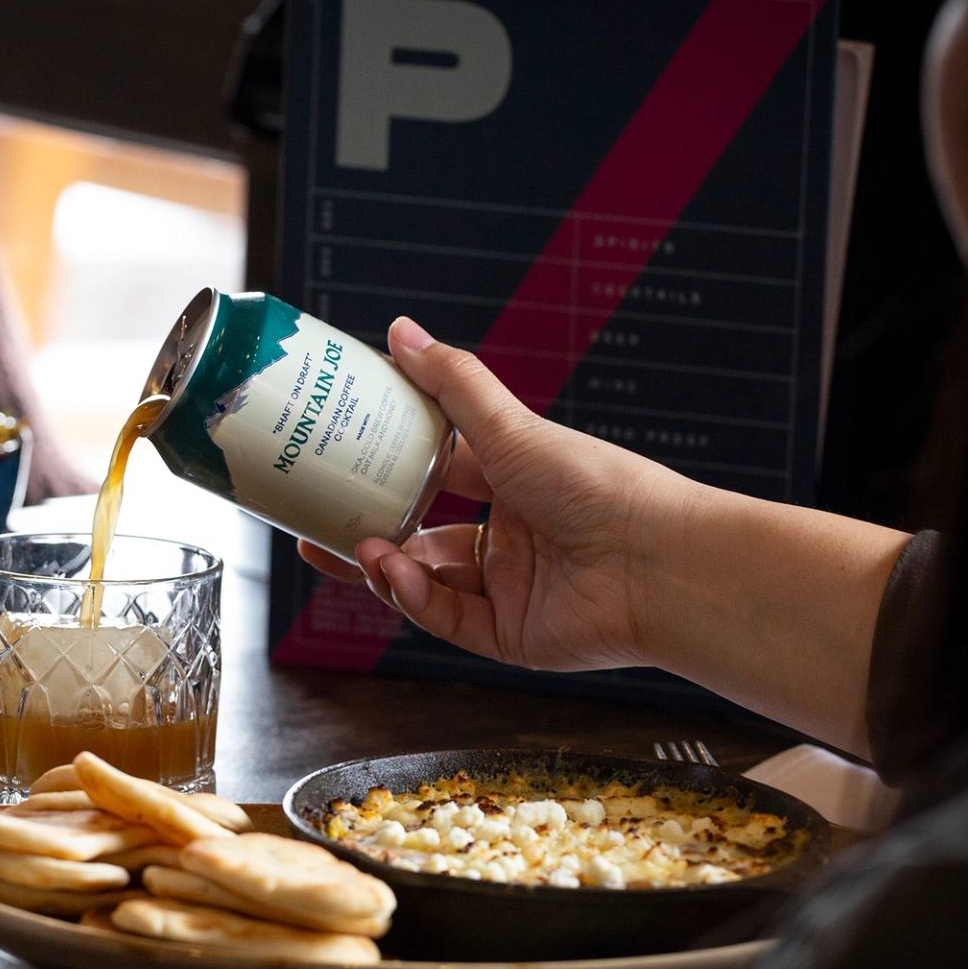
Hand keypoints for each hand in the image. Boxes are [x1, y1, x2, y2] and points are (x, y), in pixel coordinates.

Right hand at [299, 317, 690, 671]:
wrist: (655, 561)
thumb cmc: (596, 484)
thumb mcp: (511, 427)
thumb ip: (451, 383)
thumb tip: (399, 330)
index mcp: (515, 484)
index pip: (437, 475)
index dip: (386, 471)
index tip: (336, 461)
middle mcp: (511, 537)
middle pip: (420, 537)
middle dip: (365, 533)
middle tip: (311, 528)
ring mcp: (510, 590)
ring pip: (426, 582)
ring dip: (383, 566)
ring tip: (351, 548)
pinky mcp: (512, 638)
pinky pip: (448, 619)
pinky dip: (415, 597)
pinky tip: (392, 572)